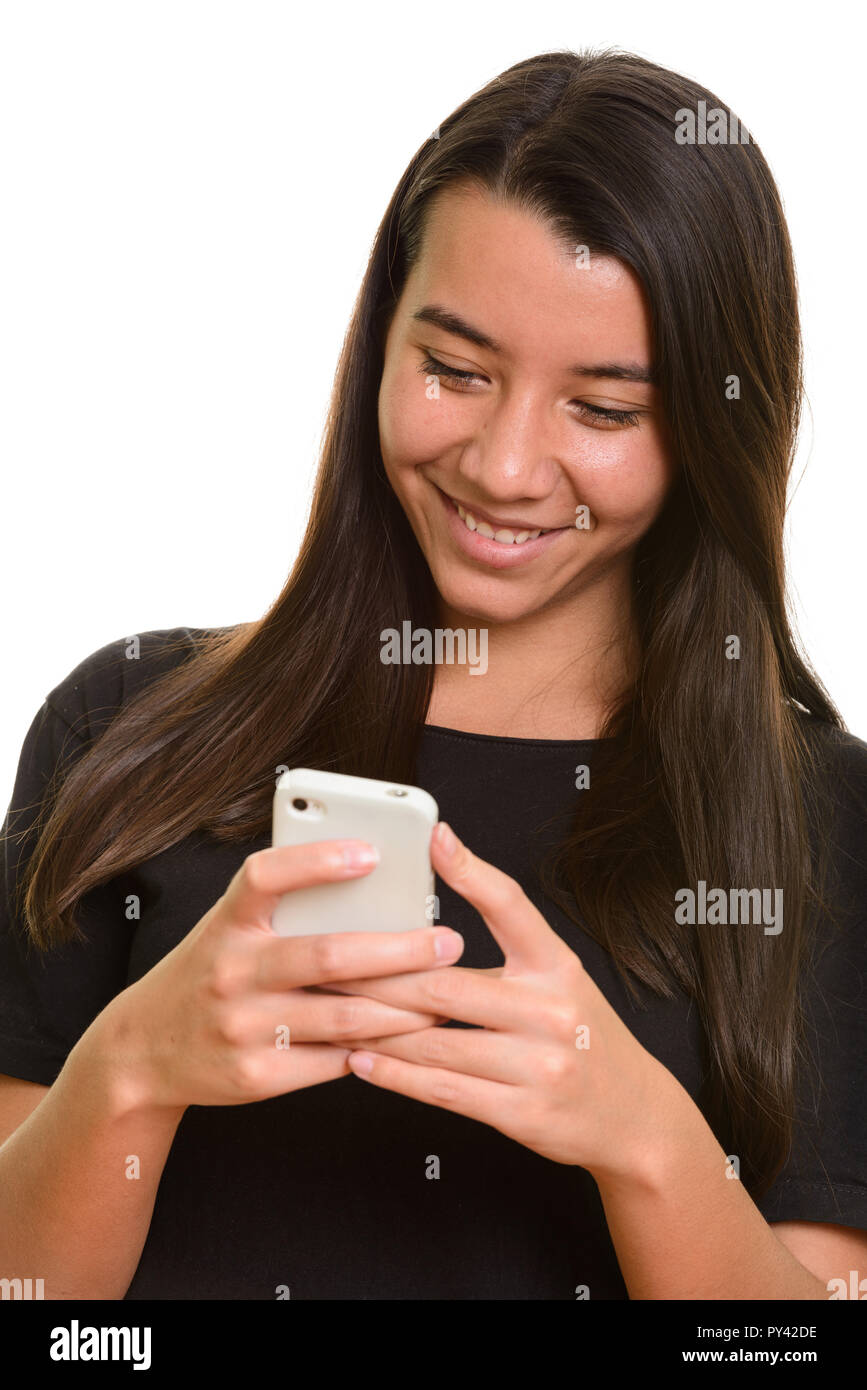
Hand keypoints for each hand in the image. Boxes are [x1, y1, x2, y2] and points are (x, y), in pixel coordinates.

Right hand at [92, 839, 463, 1111]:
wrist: (143, 1051)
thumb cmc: (211, 971)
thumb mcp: (229, 928)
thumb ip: (285, 911)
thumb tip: (375, 889)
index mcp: (227, 922)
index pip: (268, 877)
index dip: (318, 861)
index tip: (372, 852)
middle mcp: (231, 971)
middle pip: (329, 955)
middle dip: (400, 950)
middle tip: (448, 942)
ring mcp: (242, 1028)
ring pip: (346, 1017)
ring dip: (405, 1009)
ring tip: (445, 996)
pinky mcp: (256, 1077)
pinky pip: (334, 1061)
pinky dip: (376, 1048)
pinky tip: (406, 1037)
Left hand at [335, 822, 672, 1179]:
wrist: (633, 1114)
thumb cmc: (582, 1036)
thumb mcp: (561, 979)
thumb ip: (509, 951)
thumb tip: (433, 924)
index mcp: (559, 966)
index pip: (512, 907)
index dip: (471, 871)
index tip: (434, 835)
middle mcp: (552, 1010)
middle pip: (444, 984)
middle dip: (376, 975)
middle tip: (326, 960)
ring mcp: (540, 1065)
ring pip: (434, 1041)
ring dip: (373, 1028)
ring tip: (330, 1013)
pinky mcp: (524, 1113)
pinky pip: (444, 1090)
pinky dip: (394, 1076)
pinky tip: (361, 1061)